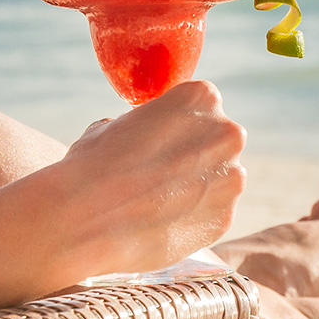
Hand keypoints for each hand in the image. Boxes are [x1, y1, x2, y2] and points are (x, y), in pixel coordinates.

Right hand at [58, 80, 246, 277]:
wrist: (87, 219)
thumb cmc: (95, 164)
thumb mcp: (114, 124)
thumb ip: (143, 125)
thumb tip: (143, 137)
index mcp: (200, 97)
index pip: (200, 102)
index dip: (179, 121)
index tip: (161, 136)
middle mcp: (225, 133)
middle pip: (217, 139)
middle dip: (195, 153)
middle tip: (161, 170)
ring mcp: (231, 178)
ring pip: (220, 178)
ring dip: (198, 186)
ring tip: (158, 200)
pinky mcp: (226, 218)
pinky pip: (214, 212)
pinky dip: (195, 217)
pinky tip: (163, 221)